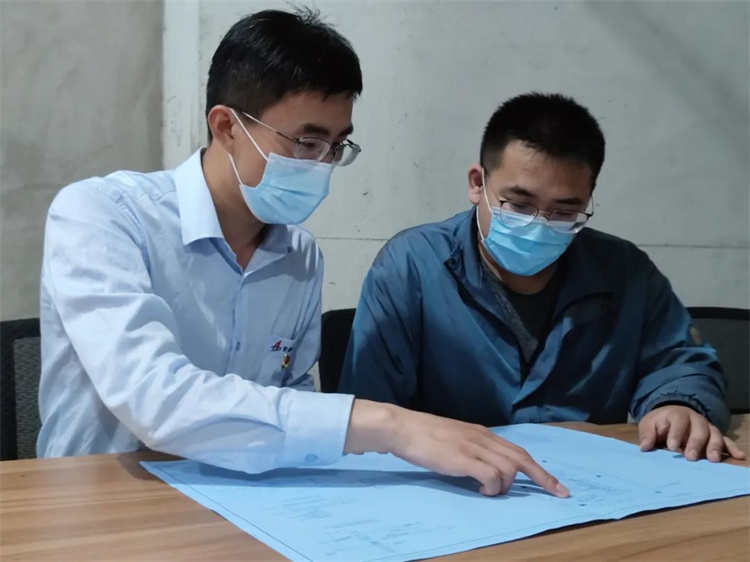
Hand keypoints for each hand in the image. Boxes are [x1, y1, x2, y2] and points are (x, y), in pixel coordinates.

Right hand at [344, 399, 569, 497]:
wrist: (403, 427)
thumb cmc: (423, 434)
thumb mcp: (455, 438)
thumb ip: (472, 448)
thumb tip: (483, 467)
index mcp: (483, 433)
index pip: (518, 451)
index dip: (540, 469)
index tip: (556, 485)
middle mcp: (484, 438)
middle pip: (522, 458)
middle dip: (544, 478)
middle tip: (559, 494)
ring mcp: (474, 448)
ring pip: (509, 468)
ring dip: (506, 485)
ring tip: (489, 491)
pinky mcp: (463, 459)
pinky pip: (491, 475)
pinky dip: (492, 486)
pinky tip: (481, 490)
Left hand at [639, 405, 744, 461]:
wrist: (671, 415)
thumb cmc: (660, 422)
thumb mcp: (649, 424)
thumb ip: (647, 434)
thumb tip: (644, 447)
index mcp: (677, 414)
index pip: (678, 421)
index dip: (676, 433)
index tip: (672, 446)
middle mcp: (695, 419)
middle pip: (699, 428)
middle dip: (696, 442)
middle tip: (690, 456)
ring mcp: (707, 427)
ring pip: (714, 434)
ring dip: (714, 446)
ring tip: (713, 459)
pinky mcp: (714, 435)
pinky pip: (725, 440)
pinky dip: (732, 447)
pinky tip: (739, 456)